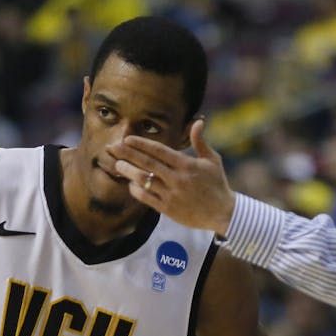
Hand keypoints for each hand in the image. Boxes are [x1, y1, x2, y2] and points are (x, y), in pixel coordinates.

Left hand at [107, 119, 235, 233]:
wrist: (222, 213)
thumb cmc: (217, 184)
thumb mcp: (213, 160)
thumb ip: (201, 142)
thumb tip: (197, 122)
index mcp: (187, 165)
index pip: (159, 151)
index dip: (141, 144)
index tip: (127, 139)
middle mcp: (177, 179)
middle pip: (147, 164)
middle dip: (128, 154)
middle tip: (112, 147)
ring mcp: (171, 194)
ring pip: (144, 181)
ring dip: (129, 172)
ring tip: (118, 165)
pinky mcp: (168, 209)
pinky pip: (147, 198)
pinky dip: (137, 190)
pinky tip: (130, 184)